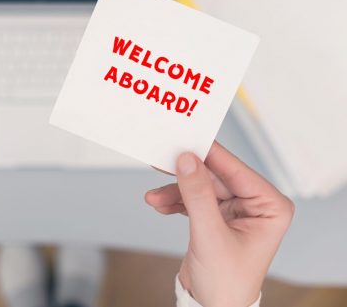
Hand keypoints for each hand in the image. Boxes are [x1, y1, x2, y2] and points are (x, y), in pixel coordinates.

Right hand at [144, 142, 293, 306]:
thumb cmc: (227, 283)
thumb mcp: (210, 235)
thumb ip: (198, 195)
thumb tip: (187, 160)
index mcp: (270, 207)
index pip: (236, 170)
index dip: (209, 155)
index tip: (185, 141)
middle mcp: (255, 205)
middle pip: (214, 176)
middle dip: (185, 176)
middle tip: (161, 161)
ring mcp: (234, 211)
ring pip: (200, 186)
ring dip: (175, 191)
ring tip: (155, 197)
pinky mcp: (215, 217)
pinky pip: (193, 199)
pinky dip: (175, 201)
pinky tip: (159, 203)